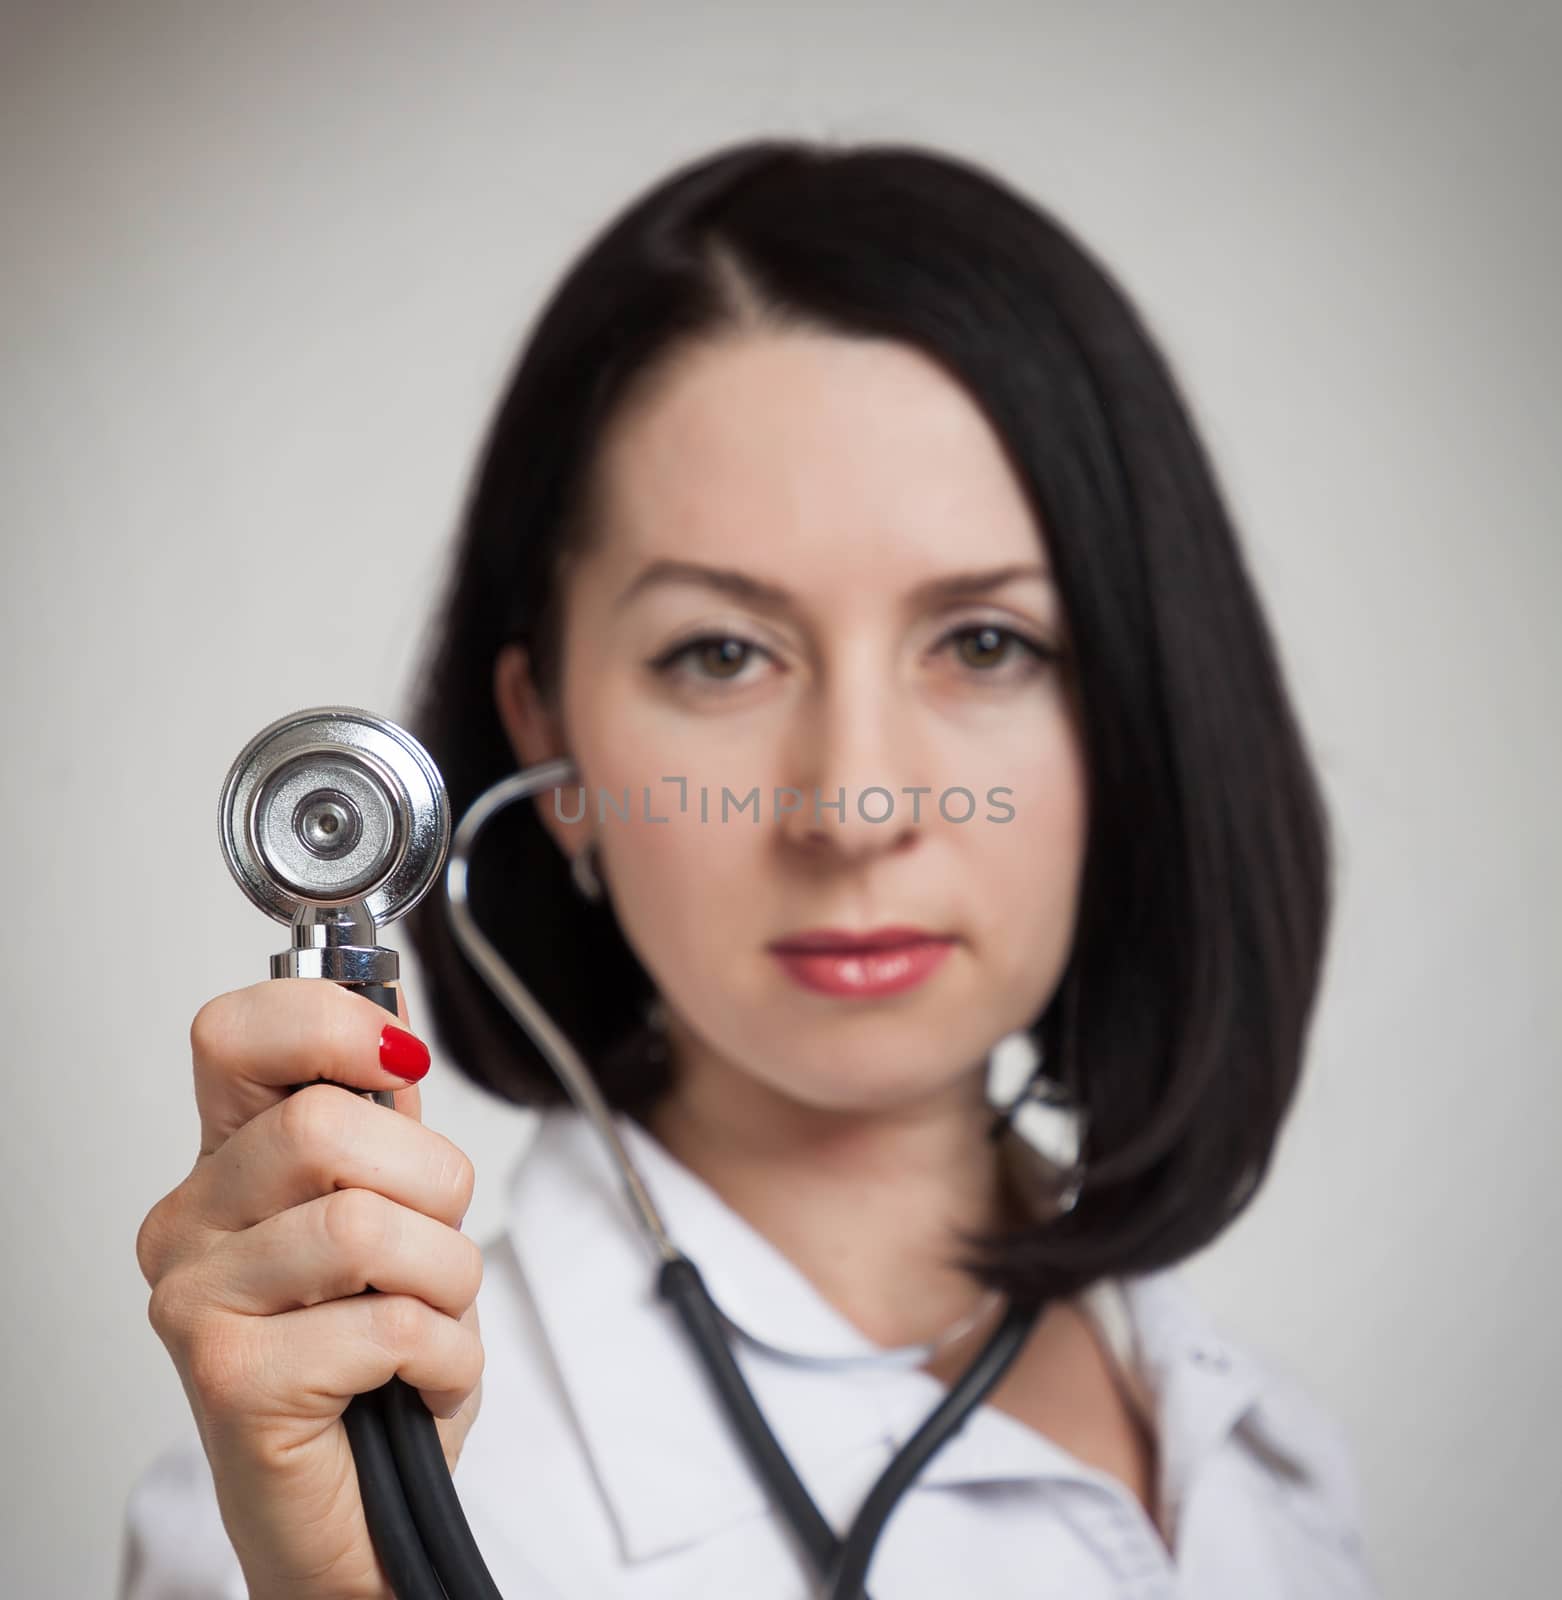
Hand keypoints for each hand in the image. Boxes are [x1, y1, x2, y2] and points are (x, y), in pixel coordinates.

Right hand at [136, 979, 484, 1597]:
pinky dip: (444, 1354)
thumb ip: (385, 1120)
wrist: (362, 1511)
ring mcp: (196, 1300)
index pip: (234, 1032)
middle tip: (435, 1245)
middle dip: (433, 1183)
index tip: (401, 1062)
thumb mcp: (399, 1215)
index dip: (330, 1023)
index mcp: (229, 1162)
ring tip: (429, 1320)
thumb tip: (396, 1022)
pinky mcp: (228, 1379)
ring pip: (366, 1224)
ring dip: (448, 1278)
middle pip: (324, 1126)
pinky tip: (415, 1380)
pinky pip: (387, 1322)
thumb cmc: (377, 1359)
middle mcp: (190, 1222)